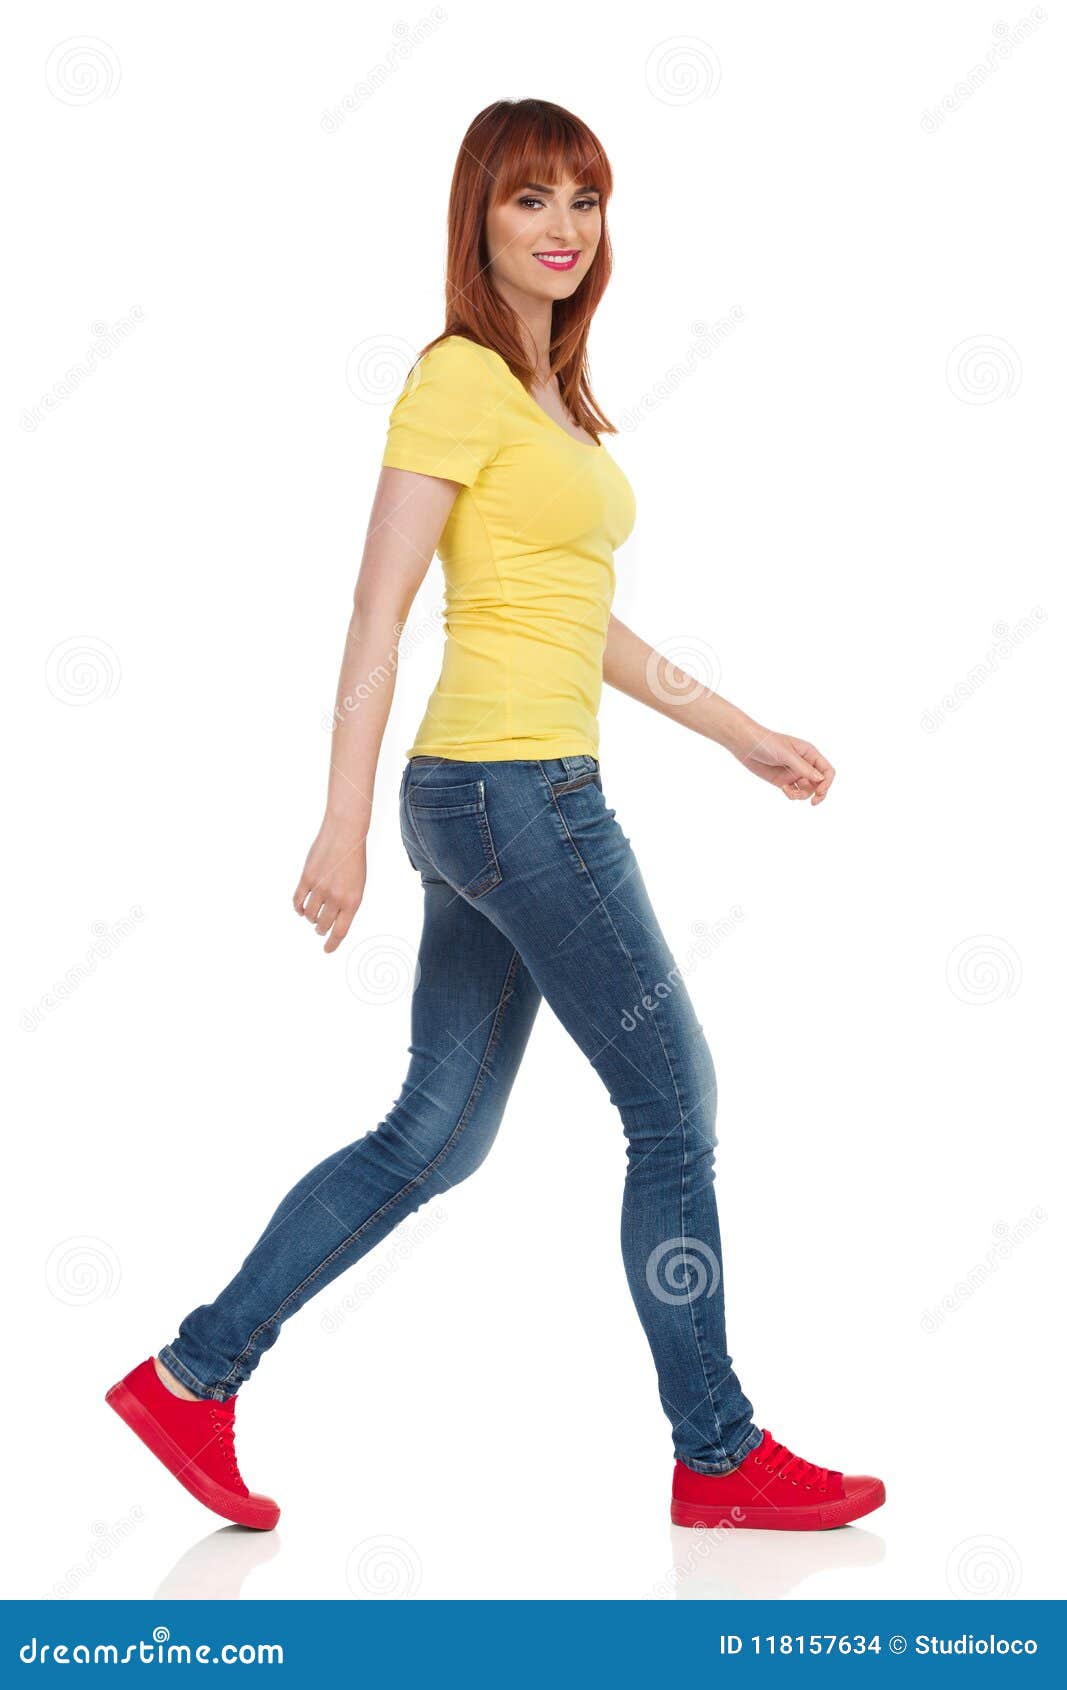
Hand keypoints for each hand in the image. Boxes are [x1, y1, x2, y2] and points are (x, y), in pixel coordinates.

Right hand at [293, 820, 366, 951]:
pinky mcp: (306, 879)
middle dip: (320, 929)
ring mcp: (320, 888)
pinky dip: (298, 908)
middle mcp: (336, 897)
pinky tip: (300, 909)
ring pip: (309, 915)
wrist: (345, 835)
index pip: (340, 931)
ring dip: (309, 918)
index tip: (327, 950)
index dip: (332, 943)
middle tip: (319, 928)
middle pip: (322, 924)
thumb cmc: (353, 860)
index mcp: (353, 901)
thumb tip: (333, 921)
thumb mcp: (357, 885)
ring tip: (312, 915)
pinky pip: (297, 901)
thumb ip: (347, 904)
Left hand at [728, 719, 834, 804]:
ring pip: (807, 790)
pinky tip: (784, 789)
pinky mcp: (783, 781)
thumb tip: (821, 779)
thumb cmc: (767, 743)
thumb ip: (803, 767)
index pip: (827, 770)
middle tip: (814, 802)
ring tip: (790, 792)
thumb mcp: (786, 754)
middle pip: (820, 783)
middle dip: (819, 793)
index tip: (819, 791)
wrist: (745, 744)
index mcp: (809, 753)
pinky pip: (794, 792)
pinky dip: (792, 795)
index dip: (827, 782)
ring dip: (802, 795)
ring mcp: (794, 773)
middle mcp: (804, 764)